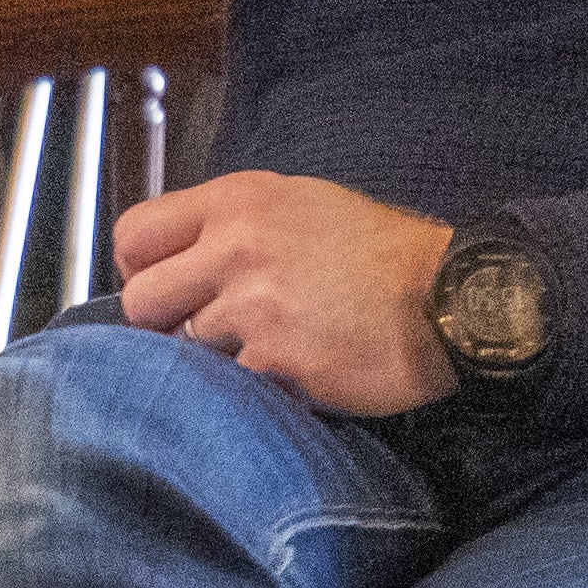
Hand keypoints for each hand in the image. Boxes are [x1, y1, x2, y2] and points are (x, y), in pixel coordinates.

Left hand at [111, 170, 455, 415]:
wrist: (454, 298)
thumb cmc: (382, 255)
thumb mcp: (301, 205)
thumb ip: (232, 224)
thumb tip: (178, 256)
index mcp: (237, 201)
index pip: (133, 233)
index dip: (138, 269)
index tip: (162, 289)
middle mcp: (236, 246)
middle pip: (140, 299)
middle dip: (161, 324)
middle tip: (200, 332)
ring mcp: (255, 305)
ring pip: (184, 348)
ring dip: (218, 357)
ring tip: (268, 348)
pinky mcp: (277, 359)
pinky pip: (233, 384)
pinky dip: (256, 386)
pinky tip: (294, 372)